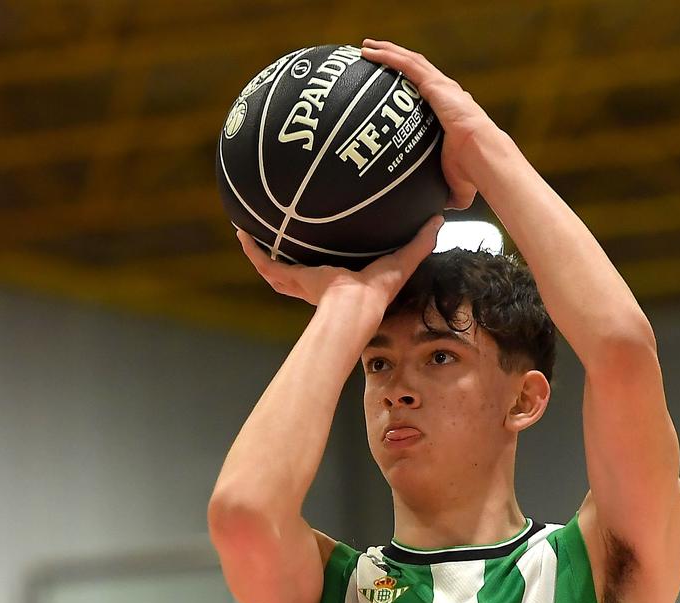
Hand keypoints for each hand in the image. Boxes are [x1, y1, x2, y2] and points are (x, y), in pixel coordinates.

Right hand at [237, 215, 440, 306]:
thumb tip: (439, 220)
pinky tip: (241, 233)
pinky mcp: (290, 278)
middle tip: (274, 236)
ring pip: (274, 266)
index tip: (315, 241)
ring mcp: (298, 281)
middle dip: (283, 255)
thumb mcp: (401, 260)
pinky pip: (265, 263)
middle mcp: (313, 282)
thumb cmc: (377, 291)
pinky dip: (252, 250)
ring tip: (247, 233)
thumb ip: (419, 241)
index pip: (324, 267)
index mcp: (337, 279)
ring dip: (260, 251)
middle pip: (293, 268)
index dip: (319, 256)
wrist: (355, 306)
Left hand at [360, 39, 503, 209]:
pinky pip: (407, 65)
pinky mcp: (436, 85)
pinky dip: (389, 56)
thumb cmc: (473, 173)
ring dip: (387, 52)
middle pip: (414, 70)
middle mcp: (445, 95)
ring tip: (367, 47)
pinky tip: (370, 52)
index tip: (392, 83)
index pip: (425, 92)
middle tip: (372, 56)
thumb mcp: (453, 185)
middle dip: (394, 60)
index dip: (409, 85)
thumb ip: (441, 190)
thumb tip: (433, 210)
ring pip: (409, 62)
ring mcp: (441, 88)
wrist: (484, 158)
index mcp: (449, 112)